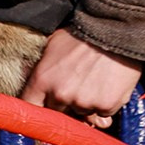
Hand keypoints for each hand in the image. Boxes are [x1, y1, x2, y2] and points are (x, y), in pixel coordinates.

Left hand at [19, 30, 141, 127]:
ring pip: (82, 115)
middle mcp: (61, 94)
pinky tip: (108, 85)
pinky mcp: (105, 106)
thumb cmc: (83, 34)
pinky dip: (106, 104)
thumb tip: (28, 74)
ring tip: (95, 82)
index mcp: (43, 80)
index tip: (44, 112)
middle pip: (58, 115)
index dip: (37, 112)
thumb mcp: (53, 43)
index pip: (30, 109)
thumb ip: (41, 65)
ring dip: (87, 105)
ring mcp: (84, 102)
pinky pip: (103, 113)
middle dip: (65, 107)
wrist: (116, 30)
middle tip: (77, 88)